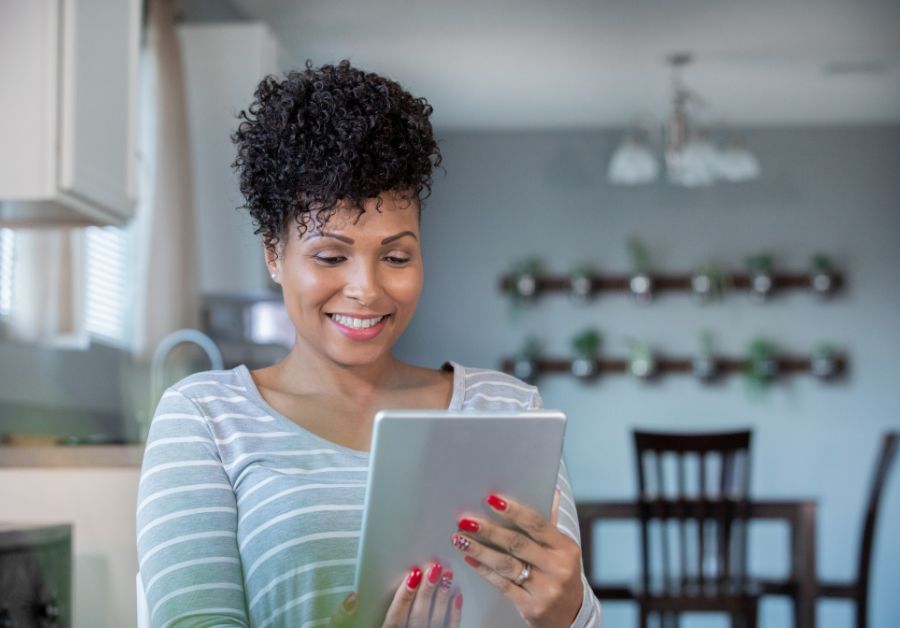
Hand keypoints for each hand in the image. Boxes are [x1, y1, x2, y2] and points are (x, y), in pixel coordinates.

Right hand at [327, 562, 462, 627]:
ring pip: (435, 623)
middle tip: (434, 568)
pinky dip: (454, 615)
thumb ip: (343, 618)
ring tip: (446, 575)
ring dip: (442, 599)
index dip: (405, 597)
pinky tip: (456, 596)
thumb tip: (352, 598)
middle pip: (418, 619)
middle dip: (427, 592)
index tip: (413, 576)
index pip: (395, 620)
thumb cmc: (367, 625)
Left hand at [450, 489, 583, 627]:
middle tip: (466, 520)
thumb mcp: (562, 550)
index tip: (491, 499)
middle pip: (517, 544)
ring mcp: (544, 589)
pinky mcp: (531, 607)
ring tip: (460, 539)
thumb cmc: (561, 574)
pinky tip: (470, 560)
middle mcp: (557, 568)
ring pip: (506, 565)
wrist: (571, 615)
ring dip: (480, 550)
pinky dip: (484, 571)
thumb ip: (551, 522)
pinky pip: (502, 585)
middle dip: (489, 530)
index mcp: (566, 548)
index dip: (514, 511)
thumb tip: (551, 489)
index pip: (537, 524)